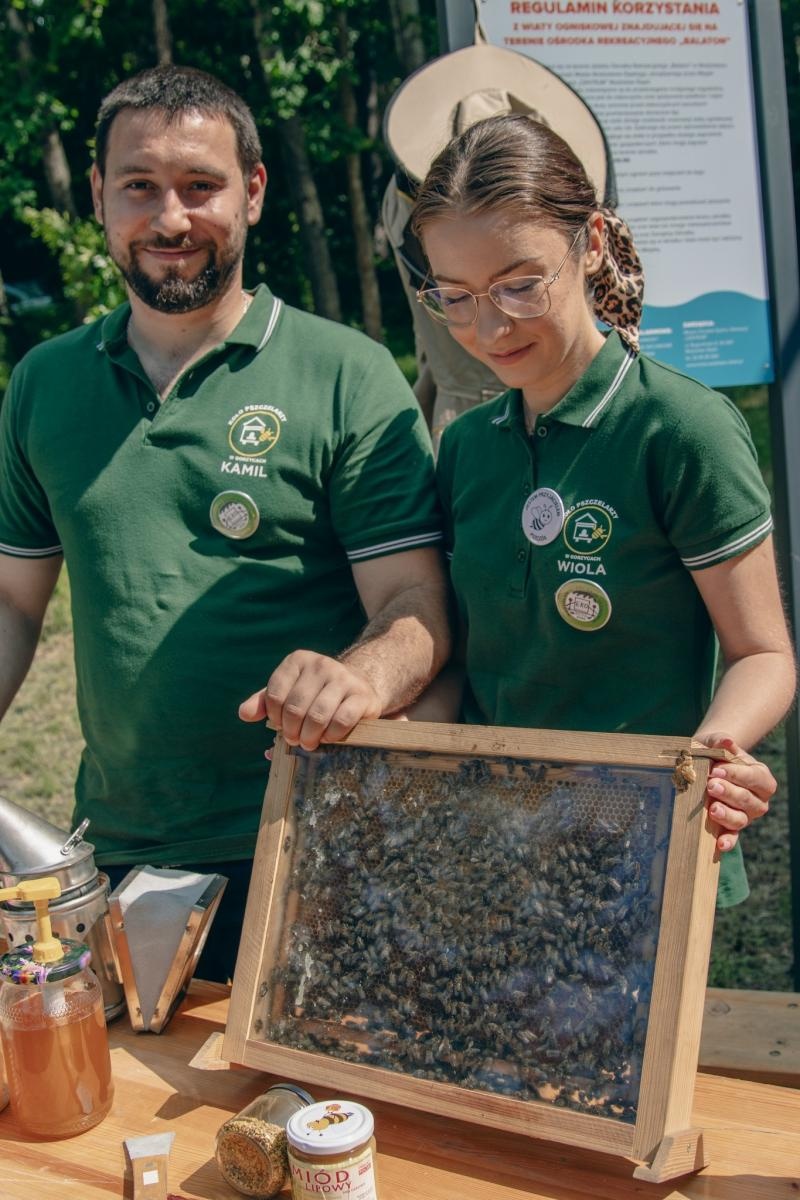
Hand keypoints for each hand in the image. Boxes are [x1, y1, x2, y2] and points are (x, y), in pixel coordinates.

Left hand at [239, 650, 380, 750]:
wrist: (358, 687)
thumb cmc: (316, 694)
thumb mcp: (288, 692)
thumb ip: (264, 702)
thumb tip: (244, 714)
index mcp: (297, 661)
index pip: (275, 695)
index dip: (275, 718)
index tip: (279, 727)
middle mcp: (321, 664)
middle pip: (295, 707)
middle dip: (291, 731)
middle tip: (294, 740)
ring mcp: (343, 677)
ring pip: (318, 715)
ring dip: (310, 736)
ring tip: (309, 743)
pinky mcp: (361, 695)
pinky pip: (342, 720)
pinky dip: (332, 735)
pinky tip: (329, 738)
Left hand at [699, 733, 775, 851]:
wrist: (704, 764)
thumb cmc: (713, 752)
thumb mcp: (715, 743)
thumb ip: (721, 741)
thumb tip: (727, 741)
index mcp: (760, 776)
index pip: (753, 777)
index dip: (735, 774)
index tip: (716, 769)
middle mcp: (758, 799)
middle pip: (747, 799)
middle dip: (729, 792)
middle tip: (710, 785)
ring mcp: (746, 815)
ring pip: (741, 819)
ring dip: (727, 815)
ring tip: (712, 809)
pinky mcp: (732, 827)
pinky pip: (733, 836)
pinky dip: (728, 841)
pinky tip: (720, 844)